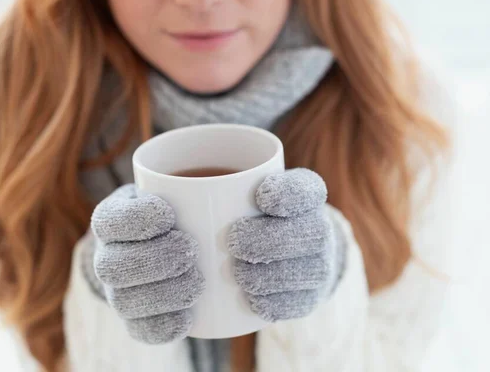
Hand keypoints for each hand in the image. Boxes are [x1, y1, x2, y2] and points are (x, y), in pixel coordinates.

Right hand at [90, 184, 204, 343]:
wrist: (158, 244)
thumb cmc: (175, 209)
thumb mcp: (176, 185)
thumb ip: (193, 180)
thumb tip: (244, 174)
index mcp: (111, 221)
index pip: (109, 221)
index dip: (134, 221)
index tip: (168, 215)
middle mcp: (107, 258)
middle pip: (113, 267)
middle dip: (153, 260)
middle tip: (189, 250)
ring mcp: (118, 293)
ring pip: (125, 302)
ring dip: (162, 294)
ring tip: (197, 283)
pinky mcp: (136, 320)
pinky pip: (141, 331)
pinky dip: (164, 326)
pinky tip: (188, 318)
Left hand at [228, 168, 340, 321]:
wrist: (290, 254)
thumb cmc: (253, 217)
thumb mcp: (242, 193)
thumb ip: (219, 188)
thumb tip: (170, 187)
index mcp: (305, 195)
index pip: (307, 189)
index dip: (290, 193)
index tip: (262, 196)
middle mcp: (319, 228)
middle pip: (311, 232)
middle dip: (272, 239)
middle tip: (234, 242)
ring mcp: (320, 265)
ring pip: (310, 270)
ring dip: (273, 275)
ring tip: (240, 275)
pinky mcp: (311, 297)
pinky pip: (301, 302)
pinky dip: (277, 303)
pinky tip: (254, 301)